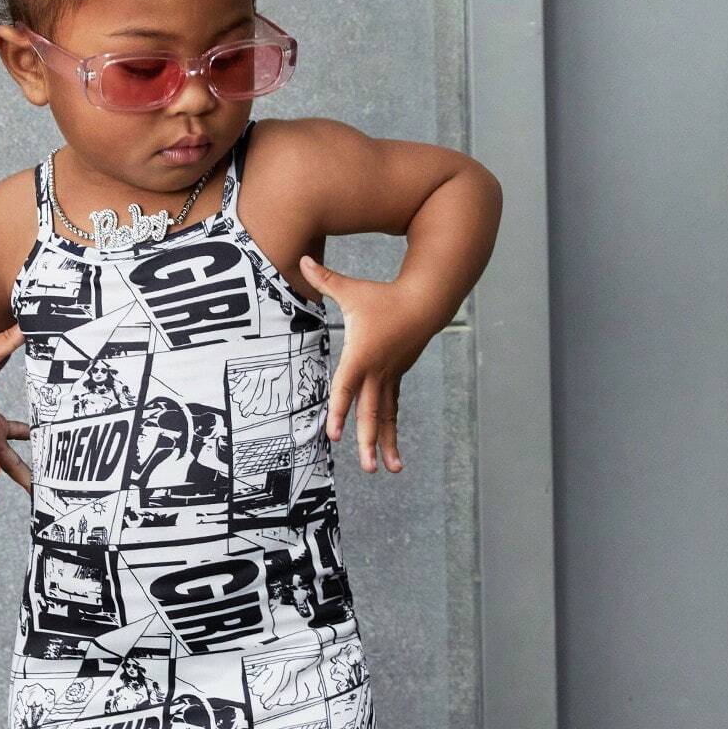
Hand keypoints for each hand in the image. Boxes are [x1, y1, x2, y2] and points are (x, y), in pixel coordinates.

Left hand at [298, 256, 434, 473]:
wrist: (426, 300)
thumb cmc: (384, 296)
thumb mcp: (351, 289)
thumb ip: (324, 279)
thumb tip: (302, 259)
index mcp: (361, 356)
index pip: (345, 388)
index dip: (338, 411)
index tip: (332, 434)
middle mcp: (376, 372)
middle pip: (371, 412)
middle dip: (368, 441)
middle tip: (366, 468)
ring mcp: (390, 377)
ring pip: (387, 416)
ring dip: (387, 443)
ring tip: (389, 469)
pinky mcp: (397, 377)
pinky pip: (393, 408)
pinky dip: (392, 430)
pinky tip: (393, 452)